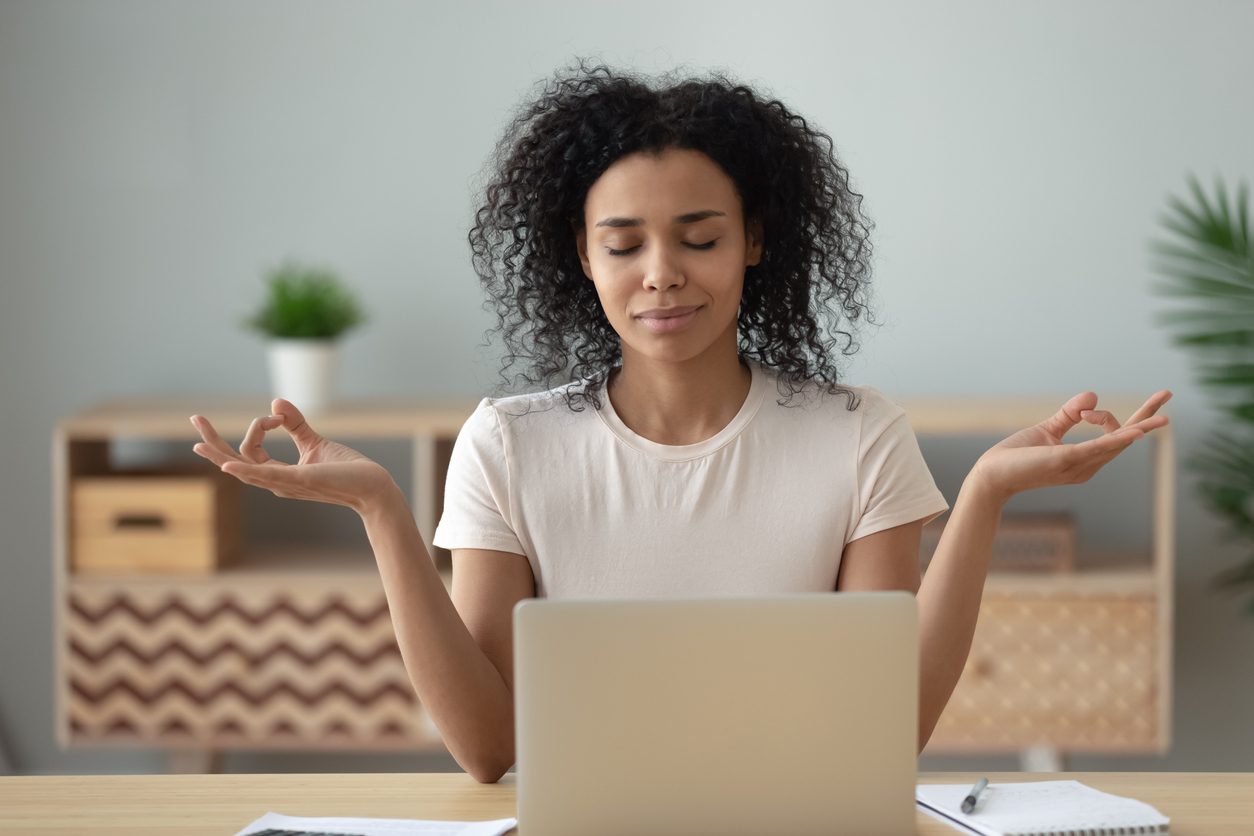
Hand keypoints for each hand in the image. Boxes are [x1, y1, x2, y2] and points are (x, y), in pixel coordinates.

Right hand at [190, 398, 396, 515]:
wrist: (372, 487)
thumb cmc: (346, 470)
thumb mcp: (314, 442)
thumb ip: (295, 424)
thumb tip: (275, 402)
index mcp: (278, 474)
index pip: (248, 451)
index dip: (257, 426)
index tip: (277, 416)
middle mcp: (276, 482)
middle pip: (235, 462)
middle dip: (213, 442)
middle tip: (195, 419)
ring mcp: (286, 483)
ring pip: (244, 469)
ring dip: (220, 454)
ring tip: (198, 443)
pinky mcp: (301, 480)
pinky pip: (267, 475)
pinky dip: (246, 470)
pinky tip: (228, 465)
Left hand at [971, 390, 1172, 502]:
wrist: (992, 475)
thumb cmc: (1018, 456)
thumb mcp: (1048, 430)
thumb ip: (1070, 415)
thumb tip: (1093, 395)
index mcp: (1086, 459)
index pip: (1113, 433)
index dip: (1104, 414)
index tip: (1083, 410)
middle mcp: (1088, 466)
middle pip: (1125, 438)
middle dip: (1147, 417)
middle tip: (1168, 394)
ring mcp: (1079, 465)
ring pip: (1116, 442)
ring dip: (1141, 426)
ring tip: (1165, 416)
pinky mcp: (1067, 461)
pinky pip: (1098, 448)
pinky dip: (1117, 439)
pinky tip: (1137, 431)